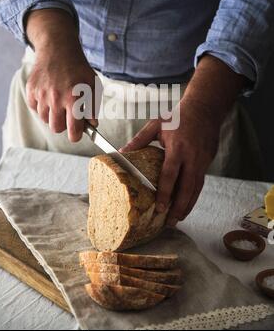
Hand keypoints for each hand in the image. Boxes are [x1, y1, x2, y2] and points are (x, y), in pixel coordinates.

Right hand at [25, 9, 100, 141]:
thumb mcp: (93, 84)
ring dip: (52, 115)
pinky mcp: (31, 90)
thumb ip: (93, 106)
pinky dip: (41, 106)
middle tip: (68, 115)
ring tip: (58, 102)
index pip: (73, 131)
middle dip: (63, 125)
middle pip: (56, 128)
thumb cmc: (78, 67)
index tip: (77, 133)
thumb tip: (92, 124)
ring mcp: (41, 94)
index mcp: (73, 98)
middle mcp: (56, 98)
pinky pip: (35, 108)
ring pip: (45, 119)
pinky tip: (49, 95)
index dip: (76, 135)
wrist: (58, 49)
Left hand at [120, 55, 245, 224]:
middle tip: (170, 222)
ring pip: (197, 188)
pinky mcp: (208, 161)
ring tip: (179, 218)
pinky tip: (187, 203)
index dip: (165, 193)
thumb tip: (121, 152)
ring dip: (188, 204)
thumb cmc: (179, 116)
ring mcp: (203, 160)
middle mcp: (192, 156)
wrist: (205, 108)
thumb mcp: (156, 124)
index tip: (160, 208)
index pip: (170, 175)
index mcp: (177, 147)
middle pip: (187, 187)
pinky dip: (194, 195)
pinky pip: (201, 182)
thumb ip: (139, 140)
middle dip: (179, 207)